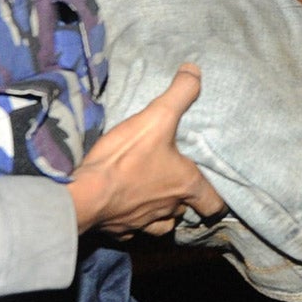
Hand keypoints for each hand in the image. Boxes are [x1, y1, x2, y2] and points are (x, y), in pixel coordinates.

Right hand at [69, 67, 224, 235]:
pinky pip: (134, 229)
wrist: (84, 194)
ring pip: (162, 224)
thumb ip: (179, 94)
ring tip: (153, 195)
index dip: (216, 198)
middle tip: (175, 181)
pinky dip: (134, 220)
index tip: (212, 190)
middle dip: (182, 198)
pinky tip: (125, 206)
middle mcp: (169, 209)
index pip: (213, 204)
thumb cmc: (126, 157)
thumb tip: (195, 70)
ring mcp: (144, 224)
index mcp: (185, 185)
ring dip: (161, 211)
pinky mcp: (120, 231)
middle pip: (185, 210)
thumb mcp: (156, 117)